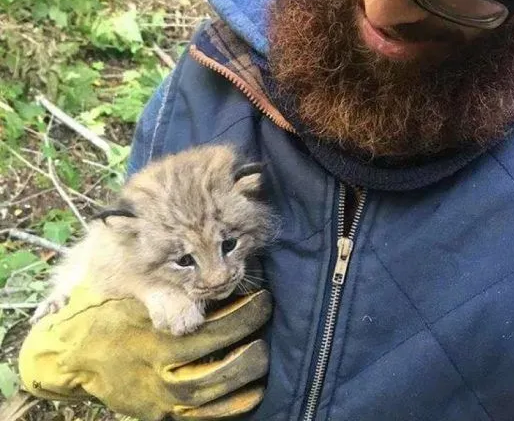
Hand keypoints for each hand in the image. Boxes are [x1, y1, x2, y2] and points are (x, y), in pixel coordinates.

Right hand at [19, 285, 271, 419]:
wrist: (73, 352)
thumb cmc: (106, 310)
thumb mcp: (130, 288)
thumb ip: (166, 290)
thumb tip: (208, 279)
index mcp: (153, 334)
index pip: (209, 326)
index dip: (241, 313)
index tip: (262, 297)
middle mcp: (158, 367)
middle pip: (214, 356)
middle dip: (247, 336)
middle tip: (268, 315)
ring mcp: (159, 394)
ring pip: (210, 390)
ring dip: (244, 373)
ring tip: (264, 352)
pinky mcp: (159, 411)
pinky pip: (200, 416)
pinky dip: (229, 407)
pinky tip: (253, 392)